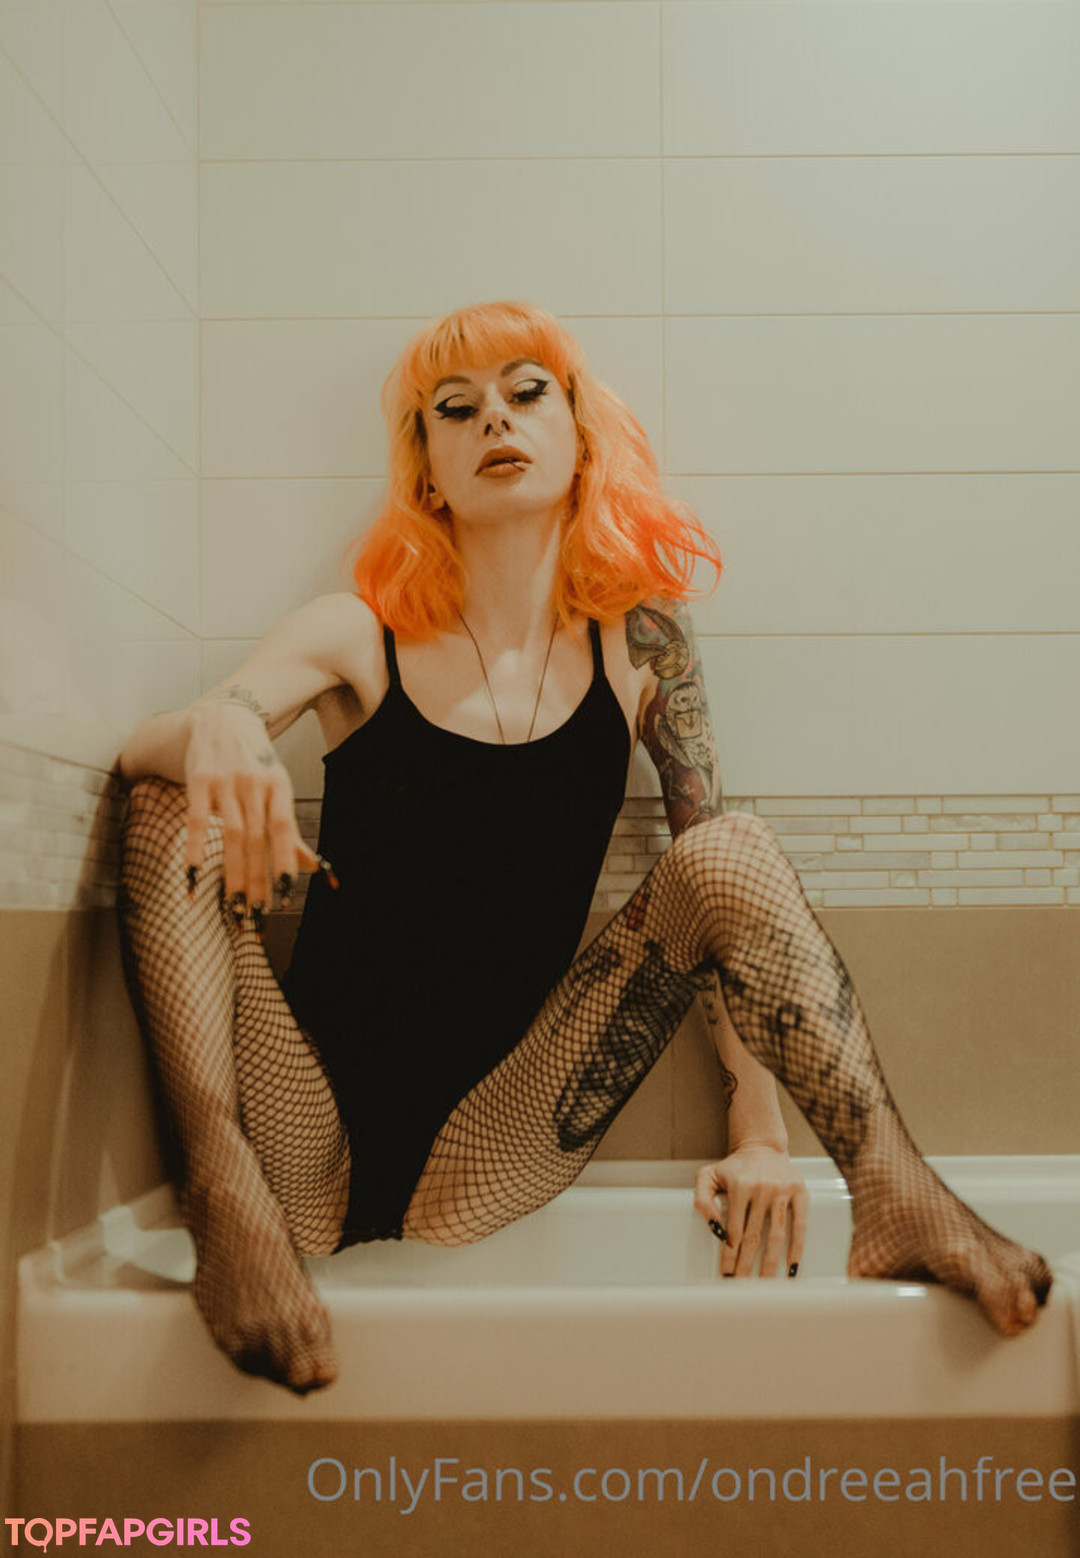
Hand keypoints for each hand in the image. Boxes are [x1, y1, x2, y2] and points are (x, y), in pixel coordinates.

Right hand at [183, 705, 324, 917]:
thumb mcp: (277, 789)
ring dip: (232, 873)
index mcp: (278, 785)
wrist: (221, 718)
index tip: (284, 896)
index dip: (284, 863)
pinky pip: (195, 821)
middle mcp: (254, 782)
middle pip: (257, 839)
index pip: (283, 830)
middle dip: (257, 879)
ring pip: (231, 835)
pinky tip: (191, 879)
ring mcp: (225, 781)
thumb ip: (289, 831)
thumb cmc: (254, 761)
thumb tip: (314, 867)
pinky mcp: (197, 780)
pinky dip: (193, 851)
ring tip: (233, 905)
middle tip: (255, 914)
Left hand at [695, 1143, 808, 1278]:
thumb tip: (714, 1228)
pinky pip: (800, 1224)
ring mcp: (782, 1191)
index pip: (733, 1229)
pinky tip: (792, 1265)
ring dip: (770, 1262)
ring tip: (766, 1283)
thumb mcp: (708, 1176)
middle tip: (743, 1285)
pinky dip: (797, 1246)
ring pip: (776, 1234)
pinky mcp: (799, 1191)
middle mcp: (761, 1188)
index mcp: (739, 1186)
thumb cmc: (734, 1167)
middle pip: (753, 1236)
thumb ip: (702, 1199)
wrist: (762, 1146)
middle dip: (747, 1264)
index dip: (729, 1254)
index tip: (726, 1273)